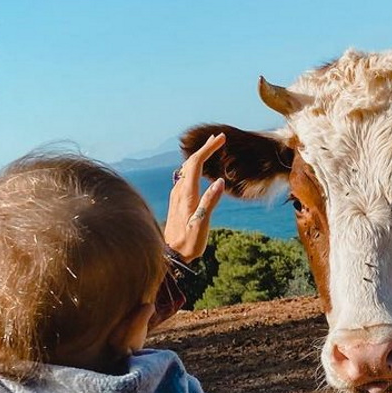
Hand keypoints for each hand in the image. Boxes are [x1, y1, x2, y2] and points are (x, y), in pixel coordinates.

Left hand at [164, 133, 226, 261]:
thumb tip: (220, 181)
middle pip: (191, 162)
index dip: (209, 148)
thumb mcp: (202, 224)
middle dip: (205, 148)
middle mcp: (179, 191)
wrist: (170, 254)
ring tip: (210, 148)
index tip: (221, 139)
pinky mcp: (176, 200)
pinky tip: (198, 169)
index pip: (196, 163)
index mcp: (187, 194)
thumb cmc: (188, 242)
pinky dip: (194, 166)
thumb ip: (210, 202)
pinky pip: (185, 176)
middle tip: (219, 138)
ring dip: (199, 155)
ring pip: (187, 168)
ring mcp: (176, 195)